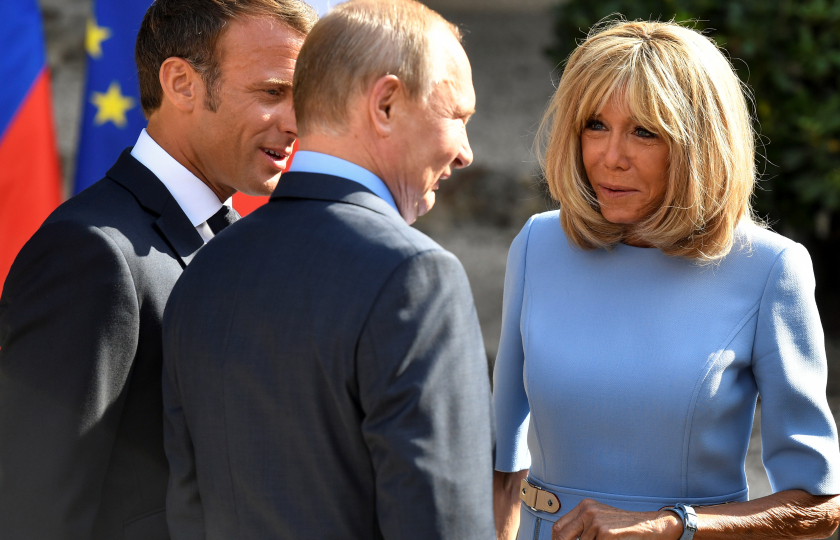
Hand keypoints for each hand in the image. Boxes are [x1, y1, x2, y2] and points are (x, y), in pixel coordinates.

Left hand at [551, 499, 682, 539]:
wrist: (649, 526)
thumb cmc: (625, 526)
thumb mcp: (600, 520)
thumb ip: (582, 528)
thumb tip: (563, 539)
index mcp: (585, 507)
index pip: (559, 527)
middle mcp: (588, 511)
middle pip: (562, 536)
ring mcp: (596, 522)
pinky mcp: (606, 534)